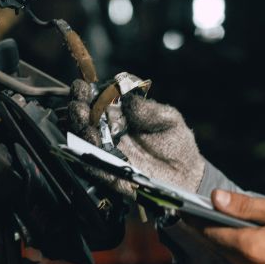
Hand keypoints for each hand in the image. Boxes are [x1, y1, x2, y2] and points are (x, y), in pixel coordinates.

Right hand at [63, 82, 204, 192]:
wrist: (186, 173)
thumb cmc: (175, 142)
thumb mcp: (167, 119)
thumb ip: (147, 108)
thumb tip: (126, 95)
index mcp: (118, 115)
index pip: (96, 101)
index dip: (86, 93)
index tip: (82, 87)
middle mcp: (108, 133)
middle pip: (85, 121)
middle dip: (78, 112)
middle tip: (78, 105)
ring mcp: (108, 155)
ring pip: (86, 144)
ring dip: (81, 134)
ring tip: (84, 125)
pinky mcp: (113, 176)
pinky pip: (98, 169)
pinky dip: (93, 160)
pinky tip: (92, 147)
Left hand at [198, 190, 264, 263]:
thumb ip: (247, 206)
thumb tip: (216, 199)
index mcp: (251, 248)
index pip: (211, 232)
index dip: (198, 218)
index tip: (189, 207)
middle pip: (216, 247)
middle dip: (209, 230)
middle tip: (204, 211)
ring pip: (227, 260)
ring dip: (223, 243)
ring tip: (226, 224)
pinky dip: (237, 255)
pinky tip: (245, 242)